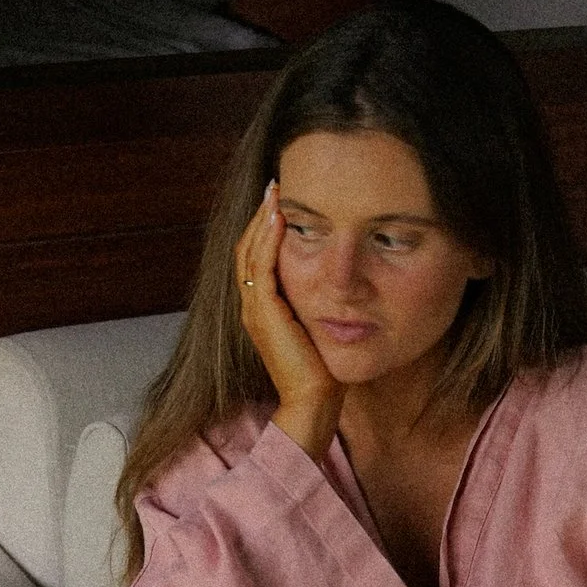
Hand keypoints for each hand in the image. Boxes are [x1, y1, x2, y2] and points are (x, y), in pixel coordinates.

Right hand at [236, 182, 340, 461]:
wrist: (315, 401)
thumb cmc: (324, 369)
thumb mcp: (320, 325)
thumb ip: (319, 302)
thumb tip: (340, 280)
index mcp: (263, 308)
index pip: (256, 256)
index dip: (264, 227)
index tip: (280, 199)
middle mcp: (252, 306)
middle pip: (246, 248)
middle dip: (260, 215)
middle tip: (274, 185)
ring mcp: (254, 309)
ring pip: (249, 252)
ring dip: (261, 220)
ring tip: (274, 193)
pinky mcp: (263, 313)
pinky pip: (260, 267)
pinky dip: (267, 240)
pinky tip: (279, 218)